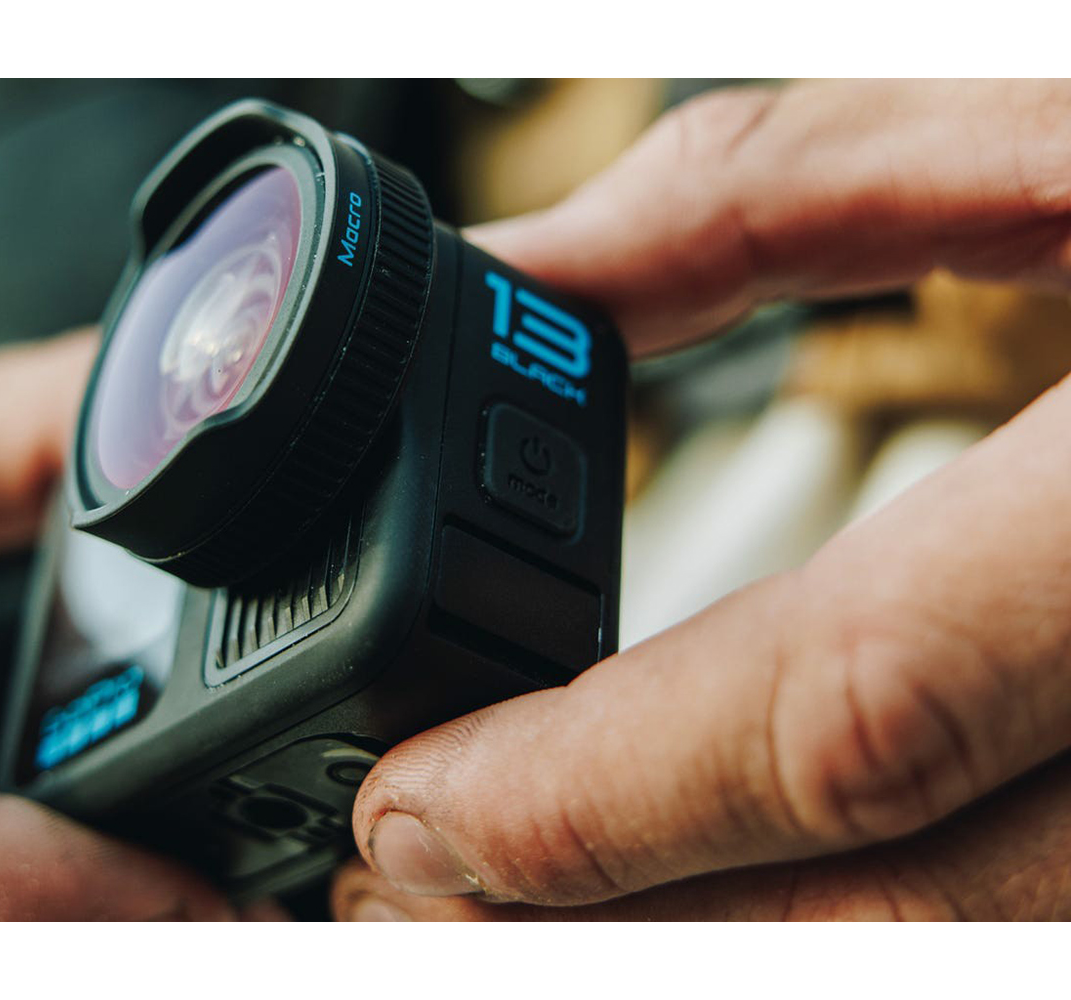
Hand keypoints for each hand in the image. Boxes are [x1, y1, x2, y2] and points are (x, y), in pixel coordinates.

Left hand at [334, 79, 1070, 920]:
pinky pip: (1005, 919)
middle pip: (880, 916)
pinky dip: (822, 936)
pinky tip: (699, 892)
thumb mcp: (1056, 116)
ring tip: (511, 903)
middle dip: (608, 928)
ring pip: (943, 958)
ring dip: (695, 954)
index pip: (857, 714)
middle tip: (413, 886)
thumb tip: (517, 281)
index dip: (601, 796)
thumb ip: (770, 195)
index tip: (412, 808)